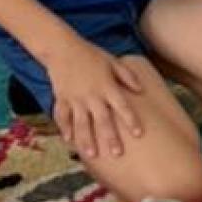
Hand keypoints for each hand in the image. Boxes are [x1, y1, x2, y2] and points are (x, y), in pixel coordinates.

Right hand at [43, 39, 146, 163]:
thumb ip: (127, 76)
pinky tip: (68, 140)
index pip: (122, 106)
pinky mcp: (61, 98)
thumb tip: (141, 90)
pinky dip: (64, 128)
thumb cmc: (91, 54)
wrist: (62, 48)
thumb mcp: (112, 62)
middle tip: (117, 153)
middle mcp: (92, 95)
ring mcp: (75, 98)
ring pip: (81, 123)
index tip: (139, 133)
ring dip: (86, 139)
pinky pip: (62, 116)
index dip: (131, 120)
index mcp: (107, 87)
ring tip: (91, 154)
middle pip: (102, 120)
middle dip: (110, 137)